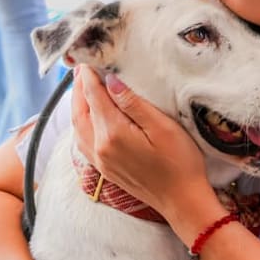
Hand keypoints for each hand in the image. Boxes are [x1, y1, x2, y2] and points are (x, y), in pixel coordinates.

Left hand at [71, 66, 211, 219]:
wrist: (181, 201)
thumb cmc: (180, 163)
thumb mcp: (162, 127)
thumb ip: (133, 104)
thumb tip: (110, 81)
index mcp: (113, 133)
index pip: (94, 95)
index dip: (90, 75)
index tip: (88, 58)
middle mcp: (99, 147)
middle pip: (81, 109)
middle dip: (80, 87)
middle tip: (83, 67)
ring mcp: (100, 161)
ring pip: (78, 126)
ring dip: (78, 104)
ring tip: (84, 87)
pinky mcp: (104, 169)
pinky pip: (82, 141)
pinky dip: (81, 123)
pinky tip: (89, 116)